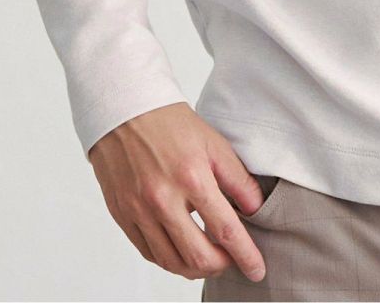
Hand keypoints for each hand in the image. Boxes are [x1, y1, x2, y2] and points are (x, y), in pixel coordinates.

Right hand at [87, 102, 268, 283]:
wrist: (124, 111)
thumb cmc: (169, 123)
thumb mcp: (213, 142)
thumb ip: (237, 178)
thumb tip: (256, 209)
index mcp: (191, 176)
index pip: (225, 230)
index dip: (245, 255)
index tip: (257, 269)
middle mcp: (162, 198)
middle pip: (197, 257)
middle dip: (221, 265)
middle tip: (231, 259)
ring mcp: (139, 210)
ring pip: (171, 262)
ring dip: (195, 268)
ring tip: (208, 257)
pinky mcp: (122, 216)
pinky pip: (149, 253)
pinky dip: (169, 259)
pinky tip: (181, 249)